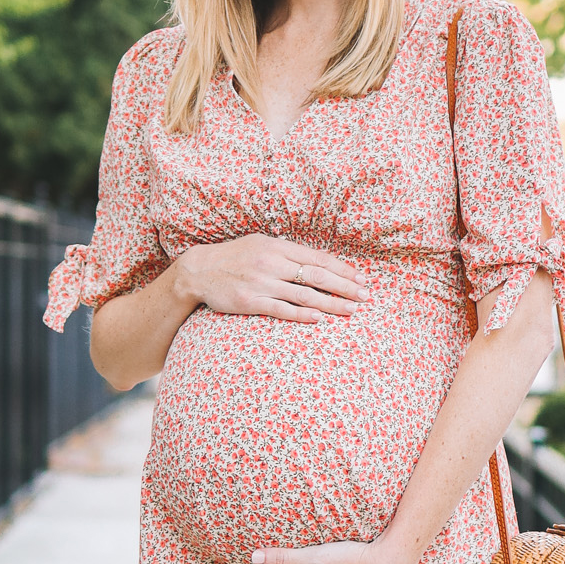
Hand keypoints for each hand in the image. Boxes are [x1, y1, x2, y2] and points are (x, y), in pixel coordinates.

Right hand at [179, 237, 366, 322]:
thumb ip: (287, 252)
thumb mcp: (260, 245)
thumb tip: (317, 261)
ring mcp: (262, 282)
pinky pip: (282, 309)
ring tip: (350, 310)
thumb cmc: (234, 258)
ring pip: (304, 294)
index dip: (342, 269)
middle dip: (345, 286)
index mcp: (277, 246)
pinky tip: (319, 318)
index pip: (318, 258)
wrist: (199, 271)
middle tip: (365, 296)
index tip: (361, 279)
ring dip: (331, 303)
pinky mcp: (251, 301)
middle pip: (317, 276)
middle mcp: (272, 263)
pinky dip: (302, 314)